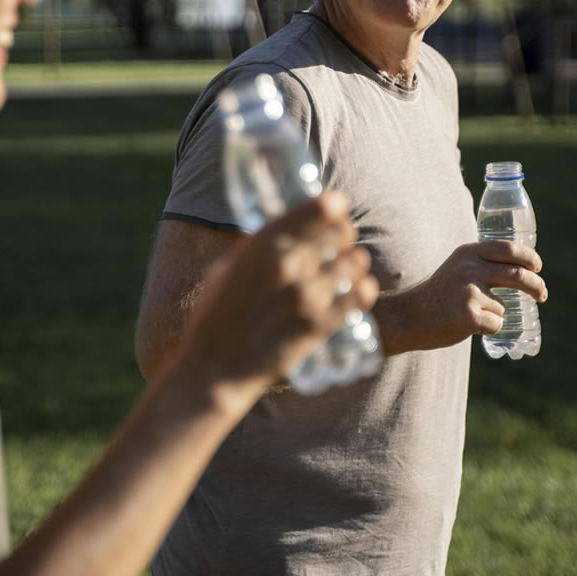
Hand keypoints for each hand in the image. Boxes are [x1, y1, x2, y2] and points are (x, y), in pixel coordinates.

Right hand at [177, 191, 377, 397]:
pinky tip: (362, 290)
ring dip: (355, 261)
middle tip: (341, 241)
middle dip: (343, 234)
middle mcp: (287, 264)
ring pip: (355, 262)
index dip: (333, 205)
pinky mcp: (319, 325)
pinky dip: (363, 290)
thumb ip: (255, 252)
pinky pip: (359, 297)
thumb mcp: (226, 270)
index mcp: (261, 245)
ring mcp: (306, 295)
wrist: (214, 370)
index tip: (336, 208)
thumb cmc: (213, 318)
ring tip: (352, 267)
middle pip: (340, 232)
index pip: (317, 208)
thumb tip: (278, 239)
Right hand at [376, 240, 546, 353]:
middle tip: (542, 295)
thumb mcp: (456, 267)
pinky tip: (466, 326)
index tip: (537, 267)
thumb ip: (481, 264)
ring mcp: (470, 292)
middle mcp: (469, 268)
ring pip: (502, 306)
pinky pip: (496, 324)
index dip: (528, 257)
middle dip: (537, 286)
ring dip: (493, 314)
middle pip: (518, 274)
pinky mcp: (469, 316)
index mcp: (467, 252)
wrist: (408, 317)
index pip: (508, 248)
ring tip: (467, 315)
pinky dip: (488, 329)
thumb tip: (522, 270)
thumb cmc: (437, 295)